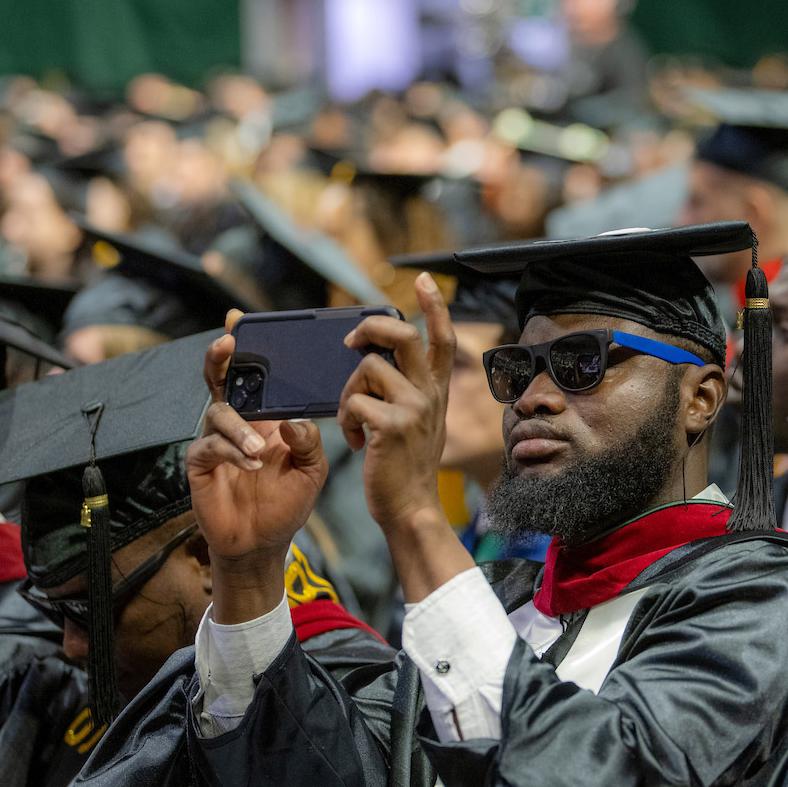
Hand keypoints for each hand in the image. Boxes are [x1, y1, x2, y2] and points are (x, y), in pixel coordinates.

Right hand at [186, 311, 328, 566]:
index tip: (240, 320)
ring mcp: (215, 441)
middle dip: (221, 358)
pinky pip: (208, 447)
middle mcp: (236, 423)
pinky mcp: (200, 464)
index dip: (244, 350)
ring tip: (259, 452)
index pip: (252, 377)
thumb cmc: (286, 502)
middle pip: (220, 380)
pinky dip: (230, 452)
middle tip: (228, 343)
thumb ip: (309, 443)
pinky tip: (249, 466)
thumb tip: (294, 421)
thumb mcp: (311, 470)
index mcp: (263, 418)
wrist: (263, 543)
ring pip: (217, 413)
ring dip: (240, 429)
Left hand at [337, 273, 455, 530]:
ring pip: (366, 369)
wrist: (410, 507)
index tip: (423, 279)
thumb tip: (373, 362)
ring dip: (348, 392)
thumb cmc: (406, 466)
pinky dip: (346, 420)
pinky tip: (357, 441)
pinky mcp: (392, 426)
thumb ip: (405, 391)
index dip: (434, 306)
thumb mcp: (417, 422)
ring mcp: (414, 408)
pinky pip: (354, 402)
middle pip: (402, 335)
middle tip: (351, 342)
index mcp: (436, 390)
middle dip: (371, 328)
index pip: (441, 338)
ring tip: (353, 420)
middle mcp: (429, 394)